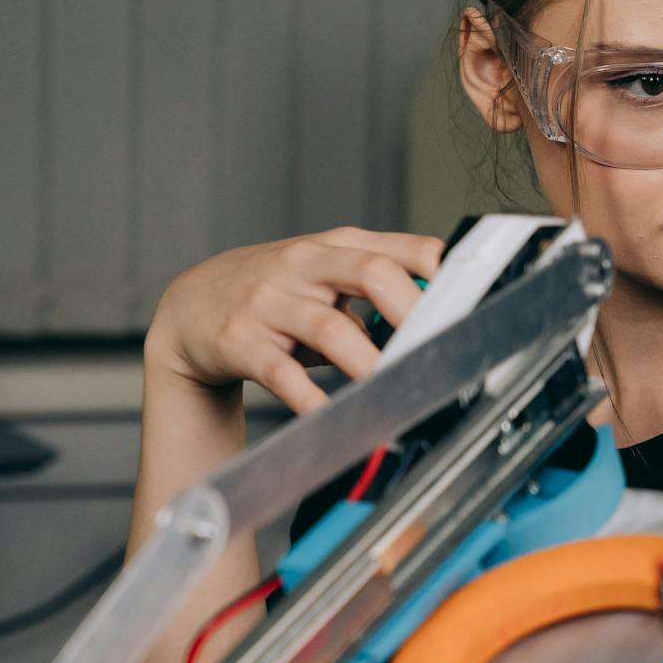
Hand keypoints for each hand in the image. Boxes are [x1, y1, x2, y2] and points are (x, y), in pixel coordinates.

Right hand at [146, 227, 443, 413]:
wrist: (190, 306)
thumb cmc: (274, 289)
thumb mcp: (324, 272)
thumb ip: (380, 284)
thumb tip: (444, 313)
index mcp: (336, 247)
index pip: (401, 248)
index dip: (440, 270)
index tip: (473, 298)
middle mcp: (304, 266)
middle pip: (371, 273)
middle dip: (411, 310)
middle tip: (440, 345)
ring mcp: (269, 302)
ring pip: (329, 327)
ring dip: (369, 361)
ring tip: (397, 388)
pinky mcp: (240, 340)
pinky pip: (282, 372)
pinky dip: (311, 396)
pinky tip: (334, 415)